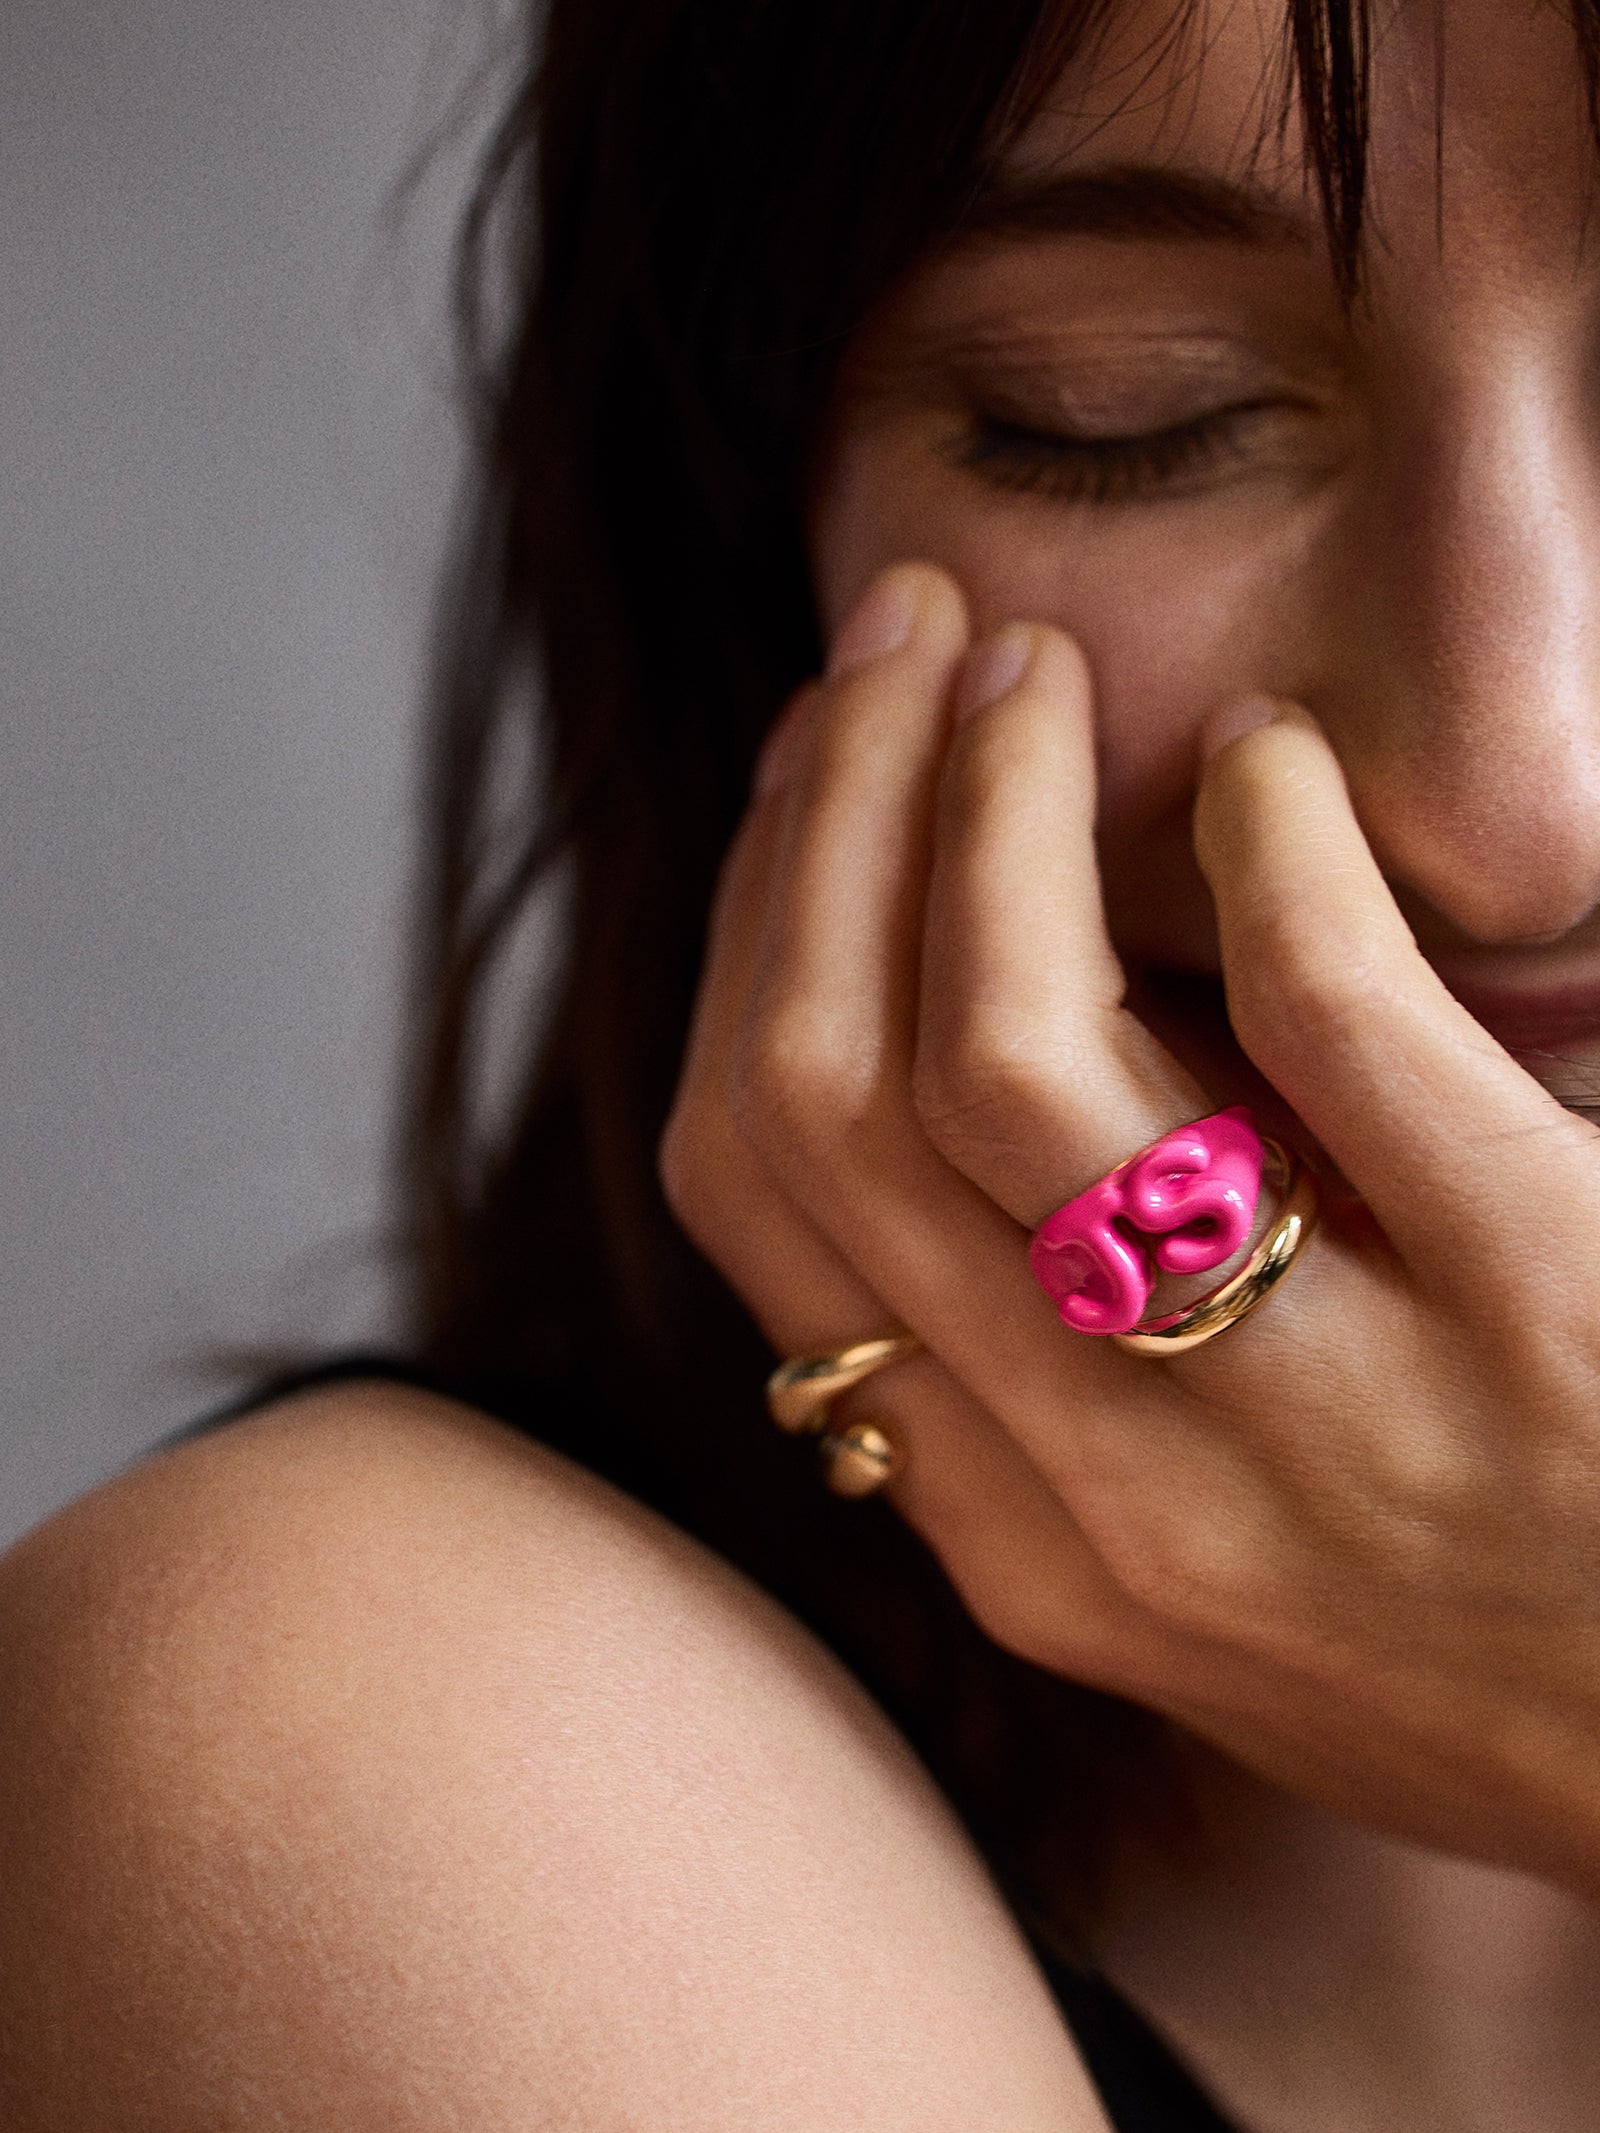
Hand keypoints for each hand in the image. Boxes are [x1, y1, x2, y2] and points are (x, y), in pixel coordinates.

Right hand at [660, 560, 1599, 1896]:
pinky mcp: (1536, 1298)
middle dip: (831, 821)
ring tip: (1025, 671)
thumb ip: (1034, 1395)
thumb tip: (915, 1095)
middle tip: (894, 647)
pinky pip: (1323, 1012)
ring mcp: (1318, 1416)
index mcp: (1017, 1537)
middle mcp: (1114, 1495)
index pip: (757, 1190)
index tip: (812, 780)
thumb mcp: (1198, 1575)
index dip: (754, 935)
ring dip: (981, 809)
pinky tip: (1268, 767)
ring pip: (1004, 1055)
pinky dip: (1268, 842)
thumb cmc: (1483, 1650)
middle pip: (837, 1097)